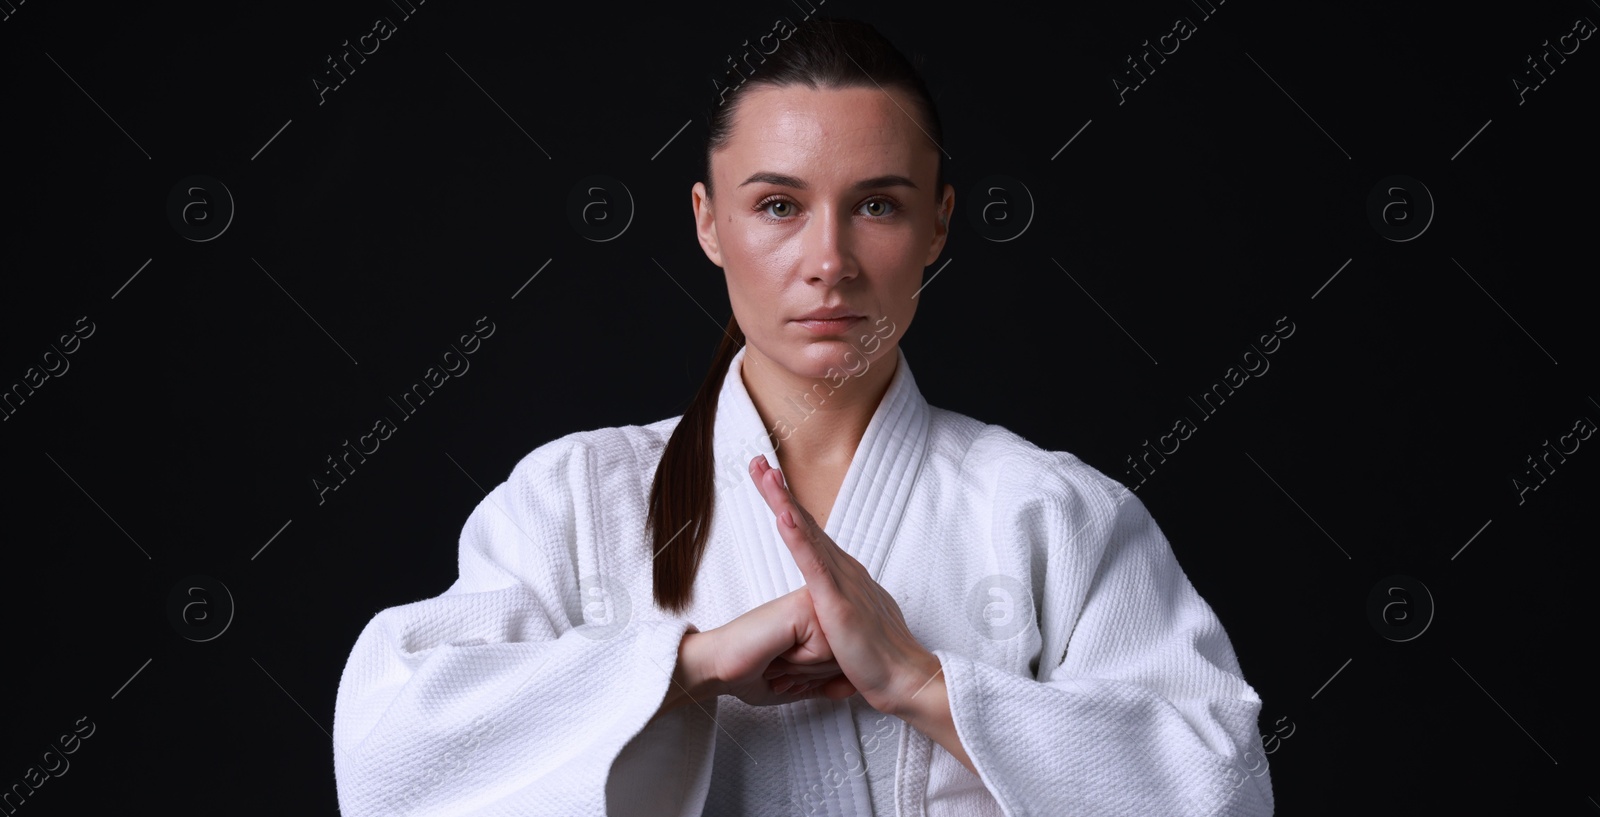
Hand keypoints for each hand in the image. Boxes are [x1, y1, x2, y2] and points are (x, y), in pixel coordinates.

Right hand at [706, 585, 858, 707]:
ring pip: (839, 654)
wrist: (719, 666)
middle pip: (847, 655)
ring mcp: (812, 602)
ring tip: (779, 656)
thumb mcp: (801, 682)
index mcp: (817, 616)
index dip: (817, 676)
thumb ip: (828, 683)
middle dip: (813, 674)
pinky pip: (825, 649)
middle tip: (781, 662)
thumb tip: (853, 686)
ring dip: (806, 670)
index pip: (847, 656)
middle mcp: (818, 604)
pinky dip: (799, 661)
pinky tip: (778, 649)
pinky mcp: (804, 607)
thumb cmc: (752, 670)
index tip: (788, 668)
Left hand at [747, 456, 940, 716]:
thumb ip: (838, 615)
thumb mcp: (852, 631)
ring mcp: (844, 583)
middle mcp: (846, 571)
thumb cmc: (880, 664)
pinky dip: (797, 537)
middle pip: (805, 523)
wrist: (907, 683)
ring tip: (764, 474)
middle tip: (758, 461)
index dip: (788, 506)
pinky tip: (782, 515)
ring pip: (807, 533)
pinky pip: (813, 563)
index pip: (810, 535)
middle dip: (779, 491)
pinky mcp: (839, 602)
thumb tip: (828, 618)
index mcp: (846, 577)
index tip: (769, 482)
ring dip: (783, 502)